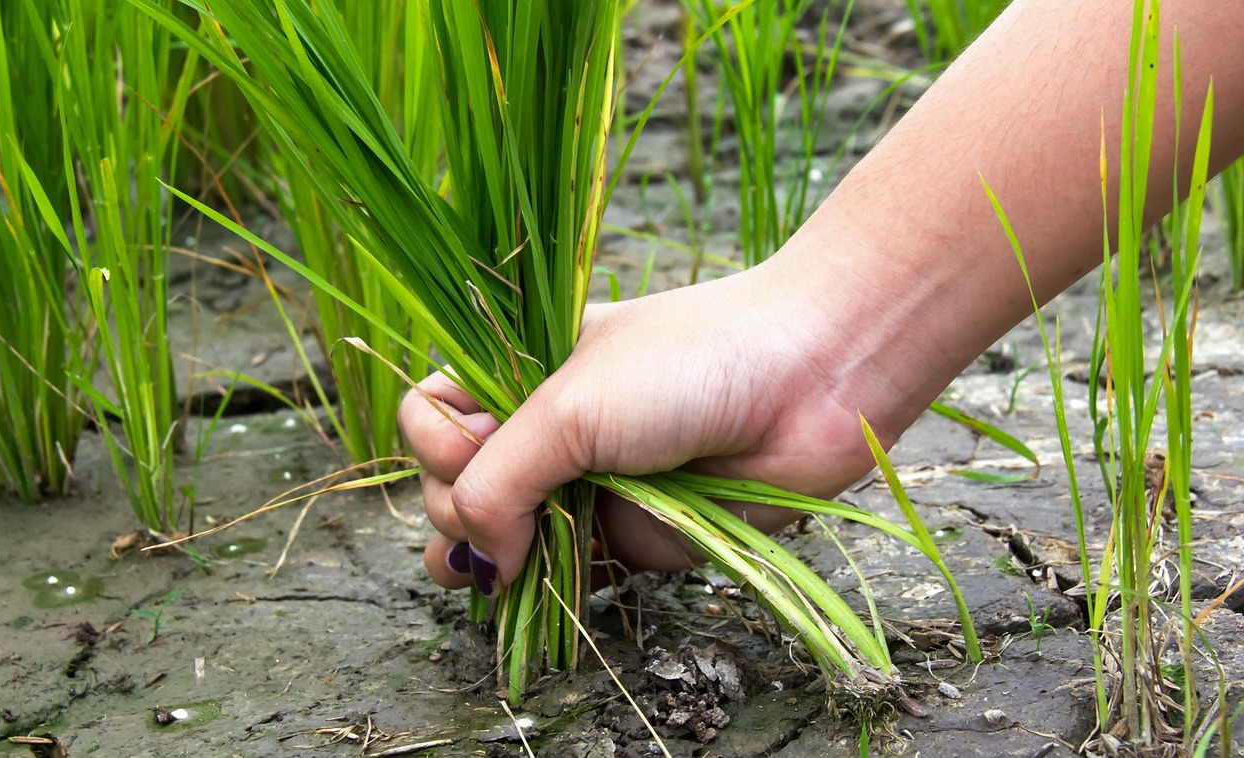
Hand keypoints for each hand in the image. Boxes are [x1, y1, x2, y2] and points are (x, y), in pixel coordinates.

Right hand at [399, 260, 906, 595]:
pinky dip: (550, 587)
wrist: (810, 379)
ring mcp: (588, 483)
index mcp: (523, 371)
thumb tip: (480, 561)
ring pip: (510, 538)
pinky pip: (572, 573)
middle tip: (498, 513)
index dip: (436, 445)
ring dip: (490, 563)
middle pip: (459, 485)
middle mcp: (549, 428)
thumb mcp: (569, 406)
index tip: (472, 451)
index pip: (434, 416)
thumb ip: (500, 483)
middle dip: (458, 508)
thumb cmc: (686, 364)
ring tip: (493, 576)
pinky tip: (542, 589)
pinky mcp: (634, 534)